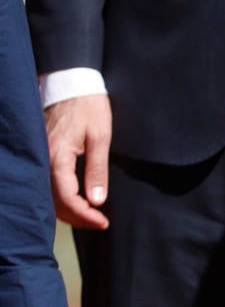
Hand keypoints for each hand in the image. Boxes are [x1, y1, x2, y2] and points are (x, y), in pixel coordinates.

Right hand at [45, 93, 110, 228]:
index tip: (103, 223)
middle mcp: (42, 161)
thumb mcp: (101, 137)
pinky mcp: (40, 153)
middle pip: (53, 202)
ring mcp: (38, 157)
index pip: (67, 198)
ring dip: (66, 210)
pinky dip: (58, 197)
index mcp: (56, 158)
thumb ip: (97, 170)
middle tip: (99, 223)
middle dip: (76, 217)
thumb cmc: (89, 107)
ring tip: (89, 215)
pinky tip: (74, 200)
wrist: (70, 83)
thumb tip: (97, 201)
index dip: (85, 215)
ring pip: (46, 195)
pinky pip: (45, 183)